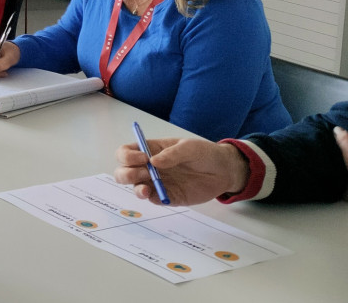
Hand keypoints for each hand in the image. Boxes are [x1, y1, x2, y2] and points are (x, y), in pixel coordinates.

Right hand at [113, 138, 249, 205]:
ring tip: (146, 189)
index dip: (127, 156)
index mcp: (150, 150)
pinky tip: (159, 196)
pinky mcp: (168, 197)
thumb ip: (172, 154)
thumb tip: (152, 162)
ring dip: (136, 188)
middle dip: (126, 174)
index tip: (143, 158)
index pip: (125, 152)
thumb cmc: (204, 153)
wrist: (224, 171)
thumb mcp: (189, 147)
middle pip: (123, 171)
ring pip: (135, 187)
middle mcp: (148, 167)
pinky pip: (154, 200)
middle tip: (142, 174)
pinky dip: (152, 199)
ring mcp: (157, 183)